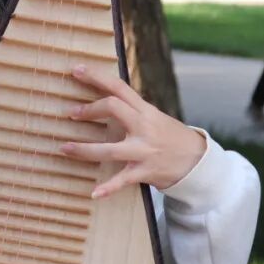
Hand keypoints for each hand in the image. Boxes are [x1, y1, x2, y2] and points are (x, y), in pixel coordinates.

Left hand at [60, 64, 206, 197]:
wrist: (198, 161)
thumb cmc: (171, 137)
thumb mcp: (154, 117)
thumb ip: (132, 109)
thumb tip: (105, 97)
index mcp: (145, 110)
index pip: (119, 87)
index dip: (96, 76)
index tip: (75, 70)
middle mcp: (144, 126)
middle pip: (113, 108)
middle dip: (89, 109)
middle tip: (70, 113)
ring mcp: (144, 150)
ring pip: (110, 149)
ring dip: (84, 150)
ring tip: (65, 148)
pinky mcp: (145, 171)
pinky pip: (123, 180)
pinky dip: (108, 188)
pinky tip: (94, 193)